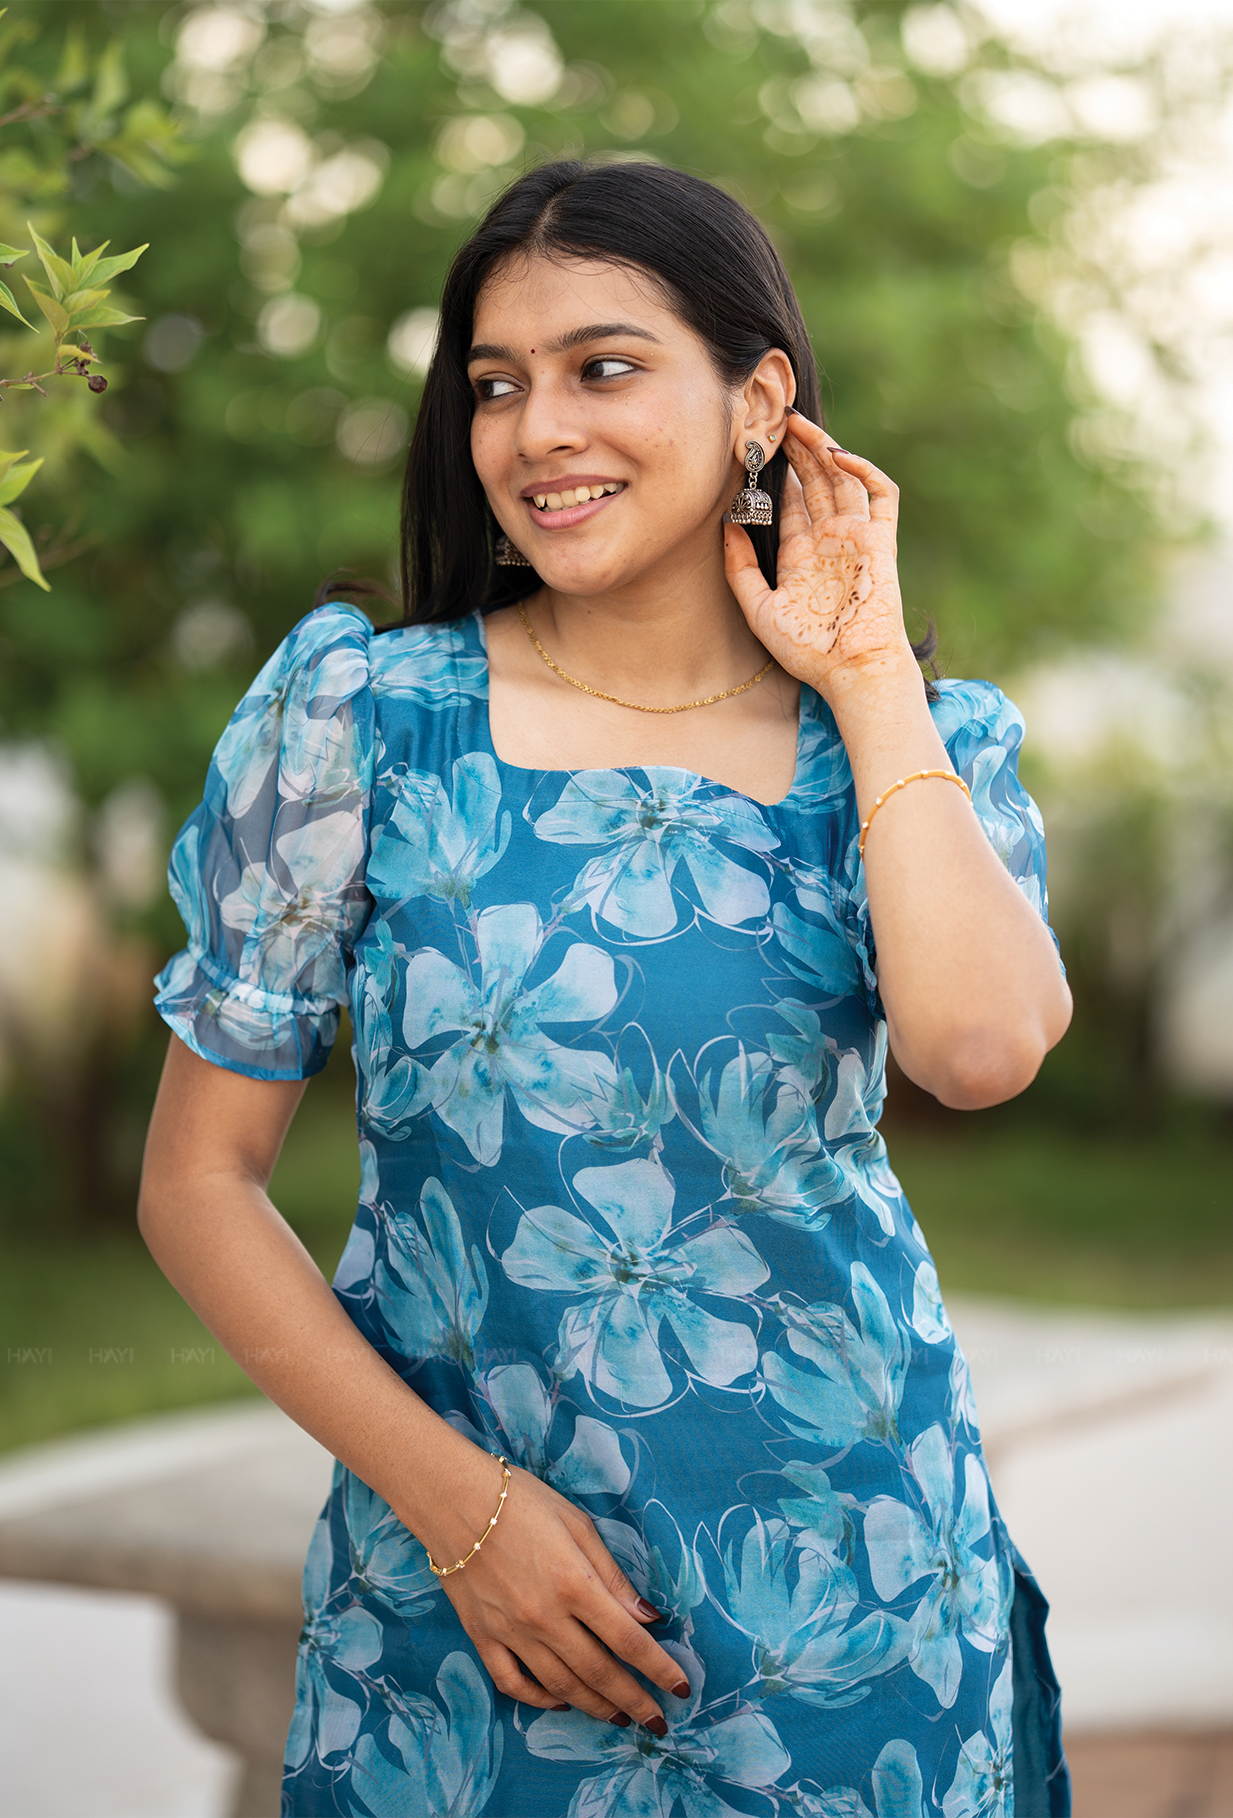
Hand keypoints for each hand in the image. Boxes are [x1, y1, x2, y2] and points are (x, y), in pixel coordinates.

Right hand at [432, 1460, 688, 1733]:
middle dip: (635, 1701)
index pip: (629, 1640)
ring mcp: (511, 1633)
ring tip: (619, 1717)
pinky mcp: (482, 1638)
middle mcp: (545, 1618)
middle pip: (599, 1672)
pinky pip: (514, 1683)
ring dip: (596, 1706)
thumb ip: (612, 1575)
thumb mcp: (578, 1524)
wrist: (452, 1499)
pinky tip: (559, 1701)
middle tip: (658, 1721)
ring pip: (561, 1686)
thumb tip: (647, 1617)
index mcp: (575, 1584)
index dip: (660, 1669)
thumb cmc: (522, 1501)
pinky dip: (540, 1699)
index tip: (682, 1688)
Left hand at [724, 411, 914, 702]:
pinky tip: (837, 455)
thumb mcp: (759, 609)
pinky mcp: (881, 540)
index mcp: (801, 557)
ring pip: (841, 479)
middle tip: (775, 419)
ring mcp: (856, 537)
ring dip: (822, 449)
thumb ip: (738, 568)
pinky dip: (863, 470)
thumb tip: (724, 523)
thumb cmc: (808, 651)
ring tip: (798, 422)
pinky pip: (880, 494)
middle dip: (796, 451)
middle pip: (813, 482)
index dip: (772, 475)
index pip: (787, 504)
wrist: (853, 671)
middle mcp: (828, 541)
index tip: (753, 449)